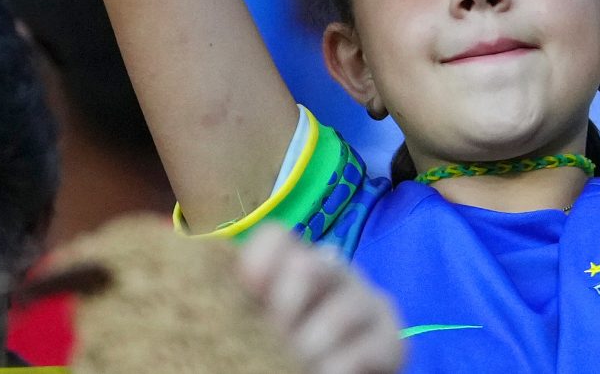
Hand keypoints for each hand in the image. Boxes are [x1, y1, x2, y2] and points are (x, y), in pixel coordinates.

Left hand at [235, 222, 403, 373]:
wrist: (329, 371)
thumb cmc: (277, 352)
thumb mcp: (252, 324)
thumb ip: (237, 302)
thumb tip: (206, 288)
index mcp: (291, 265)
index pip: (276, 239)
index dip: (259, 260)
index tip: (248, 291)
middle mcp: (333, 274)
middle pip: (313, 263)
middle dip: (288, 302)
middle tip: (274, 335)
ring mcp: (368, 304)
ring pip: (345, 308)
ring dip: (313, 343)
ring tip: (296, 362)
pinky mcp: (393, 340)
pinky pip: (373, 346)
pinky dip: (342, 364)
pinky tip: (323, 373)